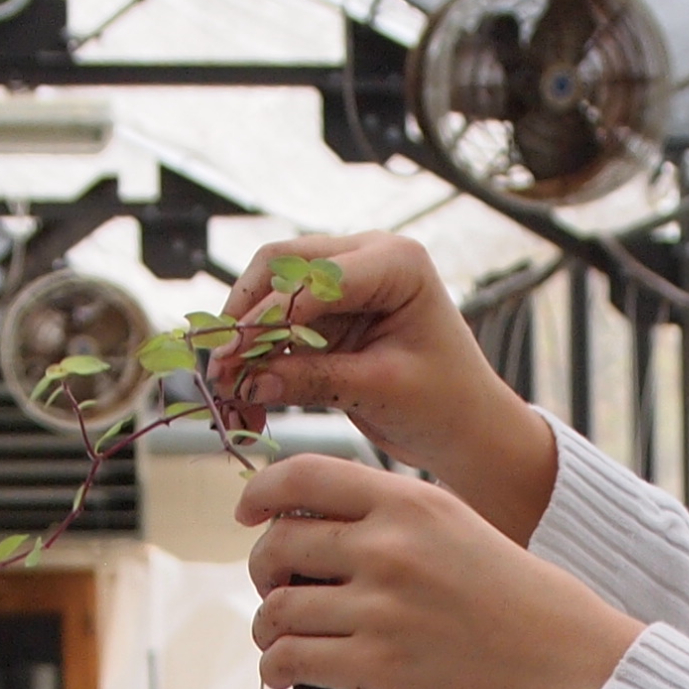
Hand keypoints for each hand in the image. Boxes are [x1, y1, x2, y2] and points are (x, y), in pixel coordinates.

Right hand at [222, 232, 558, 542]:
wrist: (469, 430)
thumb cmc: (446, 405)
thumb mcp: (380, 391)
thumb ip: (314, 379)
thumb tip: (247, 380)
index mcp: (394, 262)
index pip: (312, 275)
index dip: (265, 317)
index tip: (231, 359)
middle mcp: (366, 258)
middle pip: (278, 268)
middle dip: (244, 321)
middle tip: (219, 372)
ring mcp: (345, 285)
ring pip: (270, 299)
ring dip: (247, 348)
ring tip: (230, 399)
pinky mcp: (331, 316)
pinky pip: (280, 331)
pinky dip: (261, 365)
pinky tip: (248, 403)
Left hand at [245, 457, 642, 688]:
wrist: (573, 668)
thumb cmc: (524, 607)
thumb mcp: (462, 532)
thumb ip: (395, 523)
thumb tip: (315, 536)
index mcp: (409, 502)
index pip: (302, 476)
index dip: (260, 494)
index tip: (246, 514)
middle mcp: (388, 546)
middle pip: (277, 545)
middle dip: (263, 575)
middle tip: (277, 597)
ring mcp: (380, 607)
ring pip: (277, 610)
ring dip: (270, 632)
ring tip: (284, 647)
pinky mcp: (377, 666)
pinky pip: (290, 660)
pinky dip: (280, 671)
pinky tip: (292, 679)